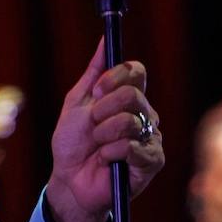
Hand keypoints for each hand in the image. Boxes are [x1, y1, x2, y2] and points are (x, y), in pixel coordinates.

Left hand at [46, 38, 164, 221]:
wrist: (69, 180)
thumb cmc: (73, 144)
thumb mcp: (76, 103)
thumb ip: (93, 73)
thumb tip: (104, 40)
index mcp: (128, 98)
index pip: (136, 71)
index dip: (115, 76)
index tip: (97, 91)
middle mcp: (144, 114)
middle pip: (133, 95)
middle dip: (103, 110)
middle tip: (92, 125)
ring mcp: (151, 137)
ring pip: (131, 121)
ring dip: (103, 134)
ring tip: (97, 146)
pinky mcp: (152, 161)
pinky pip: (133, 147)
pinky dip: (110, 153)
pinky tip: (105, 160)